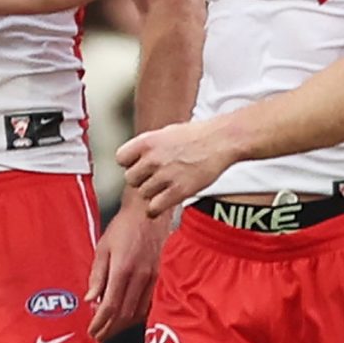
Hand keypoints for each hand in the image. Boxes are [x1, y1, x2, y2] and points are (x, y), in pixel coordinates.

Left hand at [85, 195, 169, 338]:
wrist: (149, 212)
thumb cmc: (124, 227)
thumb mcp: (103, 247)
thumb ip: (97, 275)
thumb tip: (90, 299)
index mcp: (123, 269)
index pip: (111, 305)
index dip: (100, 322)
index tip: (92, 331)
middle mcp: (140, 277)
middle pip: (125, 314)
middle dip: (110, 329)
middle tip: (98, 336)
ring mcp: (153, 278)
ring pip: (138, 312)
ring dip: (123, 325)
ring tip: (110, 330)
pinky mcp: (161, 278)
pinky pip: (149, 304)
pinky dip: (137, 316)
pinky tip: (129, 319)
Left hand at [116, 118, 237, 215]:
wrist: (221, 140)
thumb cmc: (196, 136)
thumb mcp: (166, 133)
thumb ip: (148, 147)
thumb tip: (134, 162)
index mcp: (148, 141)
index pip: (121, 159)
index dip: (130, 163)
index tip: (140, 165)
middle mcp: (153, 159)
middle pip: (130, 179)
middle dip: (141, 180)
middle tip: (155, 178)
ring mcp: (166, 176)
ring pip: (143, 194)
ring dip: (152, 193)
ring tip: (166, 186)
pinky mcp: (179, 191)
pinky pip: (154, 208)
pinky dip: (154, 209)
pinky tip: (161, 204)